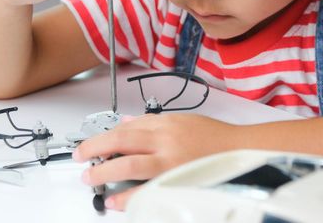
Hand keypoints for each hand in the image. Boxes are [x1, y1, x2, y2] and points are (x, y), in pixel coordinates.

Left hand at [72, 113, 238, 210]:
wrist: (242, 151)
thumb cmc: (214, 137)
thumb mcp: (181, 120)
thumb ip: (151, 122)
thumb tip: (125, 122)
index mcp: (165, 124)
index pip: (125, 128)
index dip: (102, 137)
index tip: (88, 145)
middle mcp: (165, 142)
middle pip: (121, 142)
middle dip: (95, 150)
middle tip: (80, 157)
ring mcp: (171, 164)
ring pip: (130, 166)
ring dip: (105, 172)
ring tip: (90, 178)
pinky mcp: (178, 183)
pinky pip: (147, 192)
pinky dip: (128, 198)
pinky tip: (115, 201)